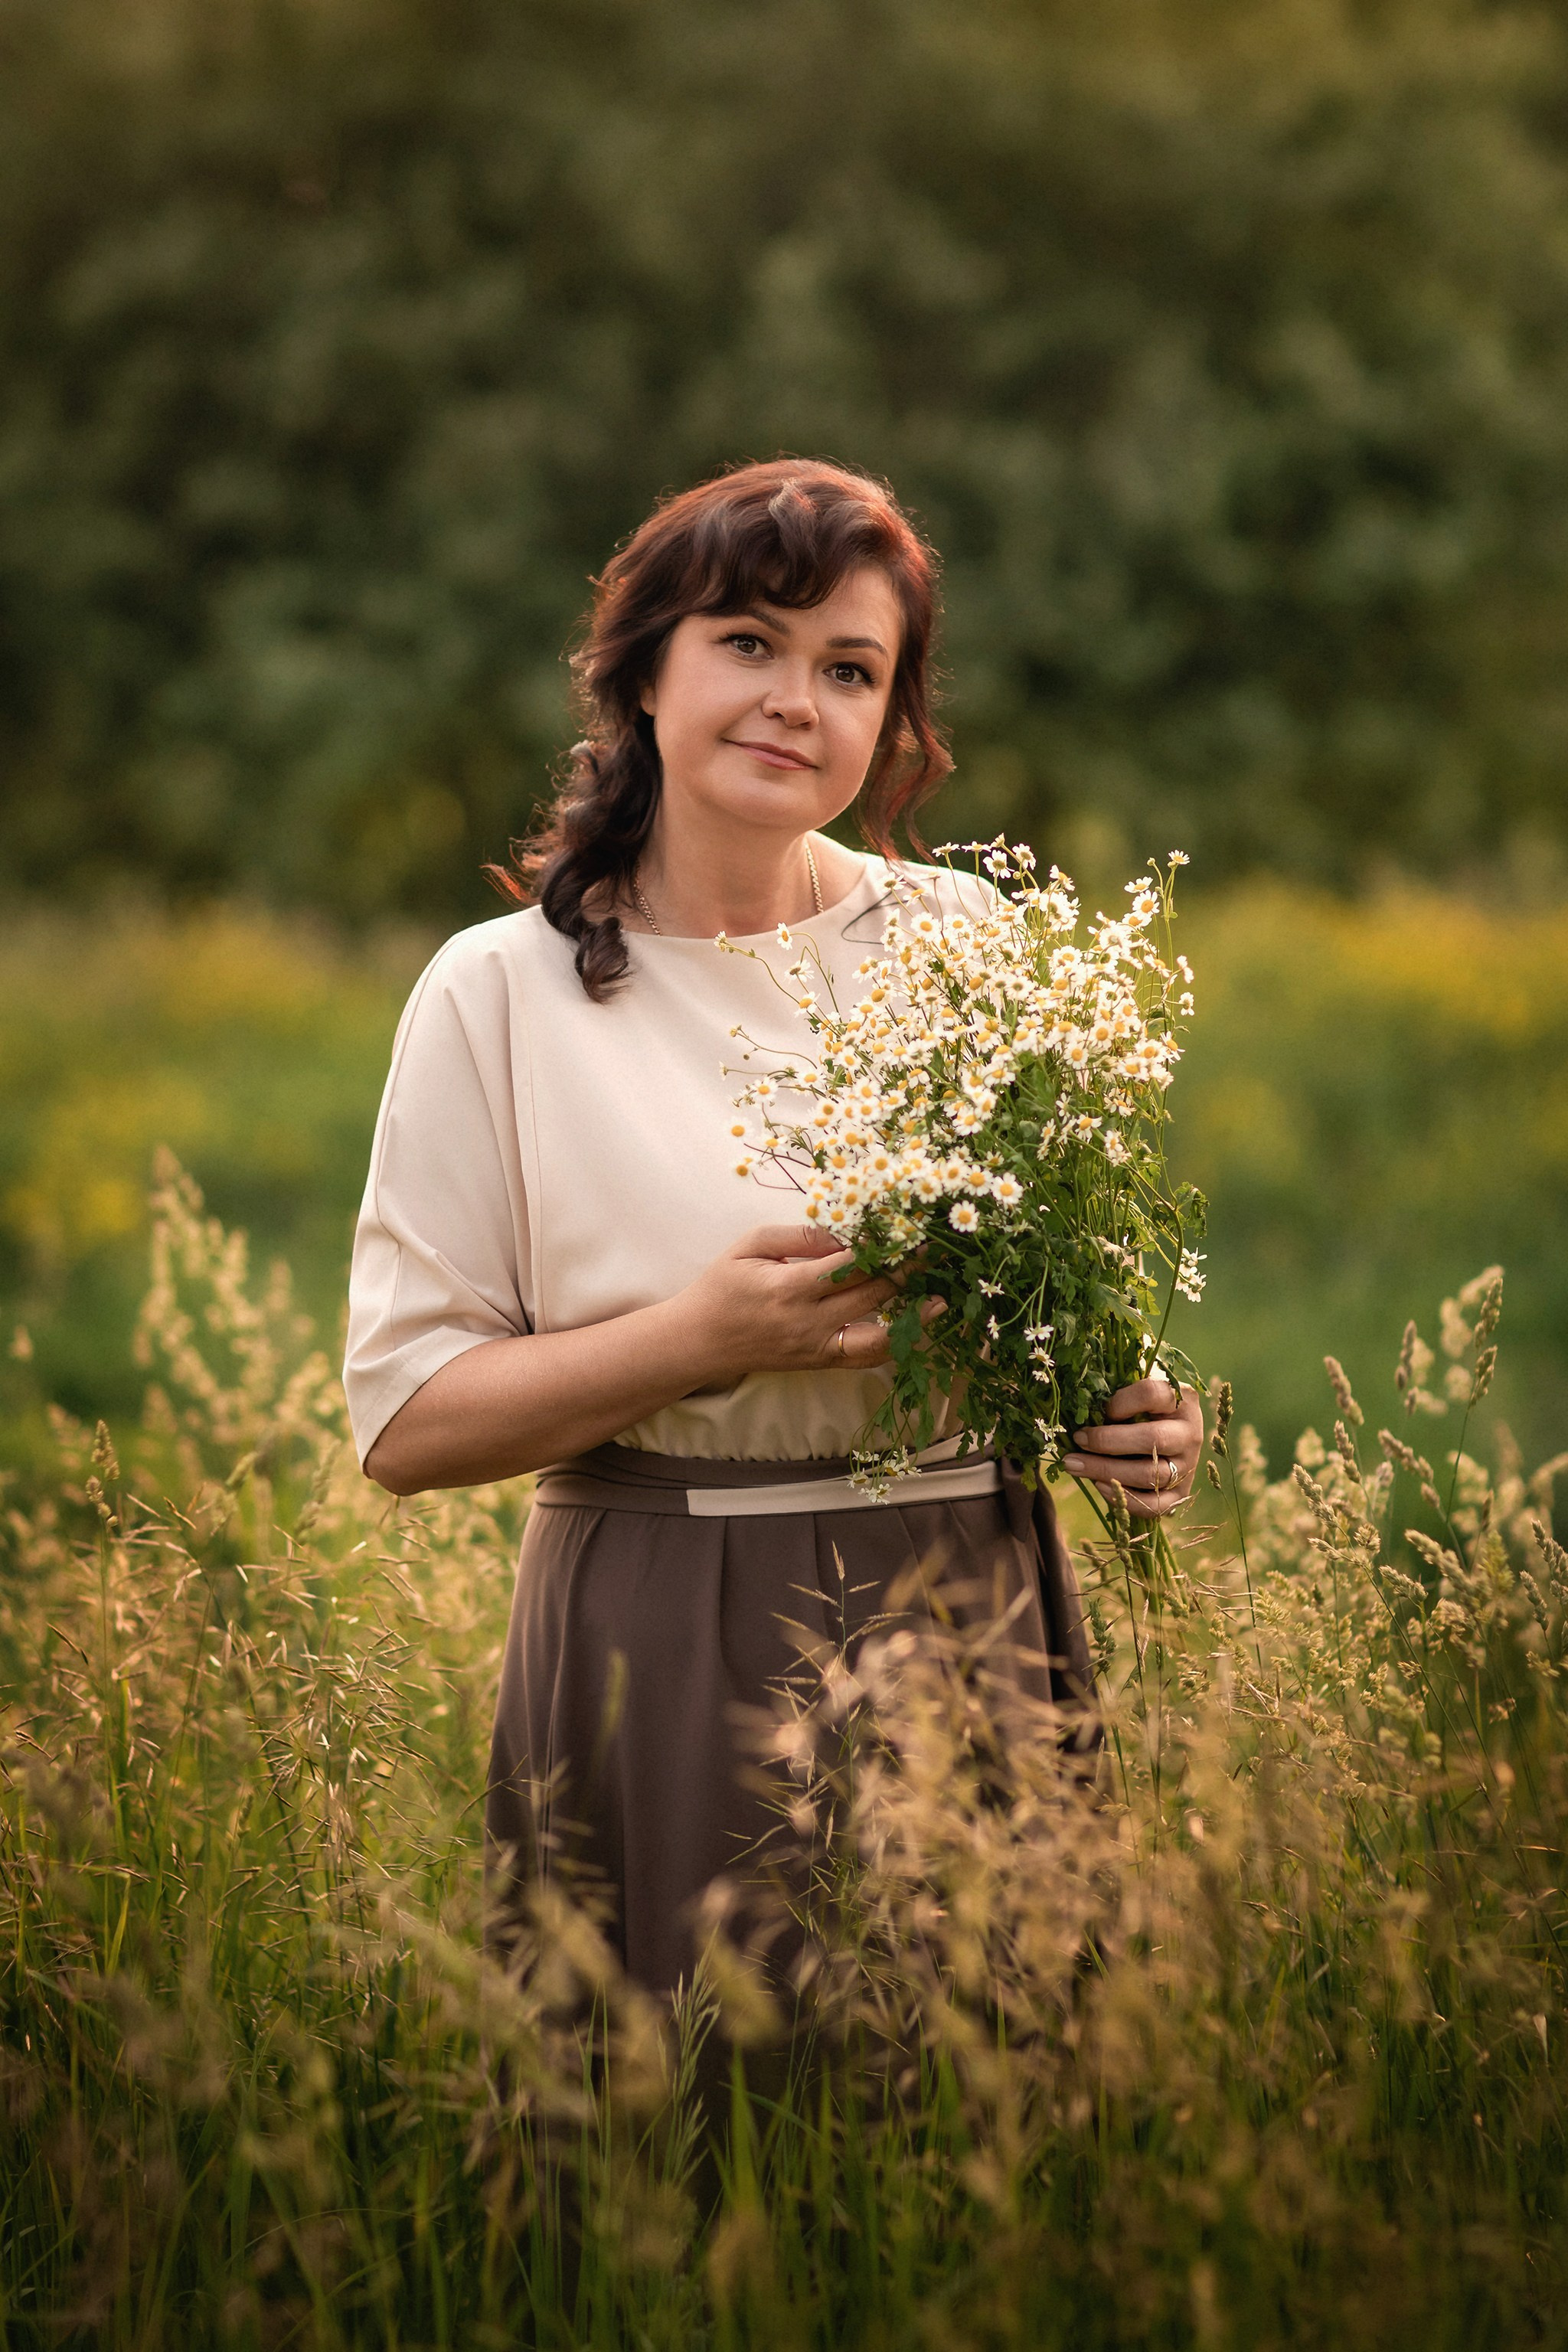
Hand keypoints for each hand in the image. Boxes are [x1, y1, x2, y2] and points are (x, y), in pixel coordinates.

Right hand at [674, 1223, 940, 1382]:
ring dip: (911, 1318)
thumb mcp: (750, 1246)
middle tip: (935, 1251)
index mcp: (789, 1287)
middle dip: (906, 1271)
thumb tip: (844, 1232)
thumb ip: (798, 1237)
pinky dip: (893, 1344)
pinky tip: (914, 1328)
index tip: (910, 1228)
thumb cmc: (722, 1286)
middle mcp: (808, 1322)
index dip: (883, 1247)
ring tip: (940, 1298)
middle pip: (871, 1295)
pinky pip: (864, 1359)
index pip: (849, 1265)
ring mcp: (816, 1348)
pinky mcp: (819, 1363)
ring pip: (876, 1337)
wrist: (699, 1341)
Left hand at [1062, 1374, 1203, 1519]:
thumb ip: (1116, 1393)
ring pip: (1150, 1474)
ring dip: (1107, 1471)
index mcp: (1181, 1400)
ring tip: (1075, 1465)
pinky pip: (1156, 1505)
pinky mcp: (1180, 1493)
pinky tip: (1099, 1486)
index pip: (1152, 1395)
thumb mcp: (1134, 1391)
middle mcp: (1190, 1433)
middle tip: (1078, 1439)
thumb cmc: (1141, 1407)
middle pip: (1153, 1439)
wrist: (1166, 1433)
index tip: (1099, 1408)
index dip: (1121, 1402)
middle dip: (1107, 1441)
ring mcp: (1188, 1466)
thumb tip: (1081, 1409)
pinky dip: (1125, 1499)